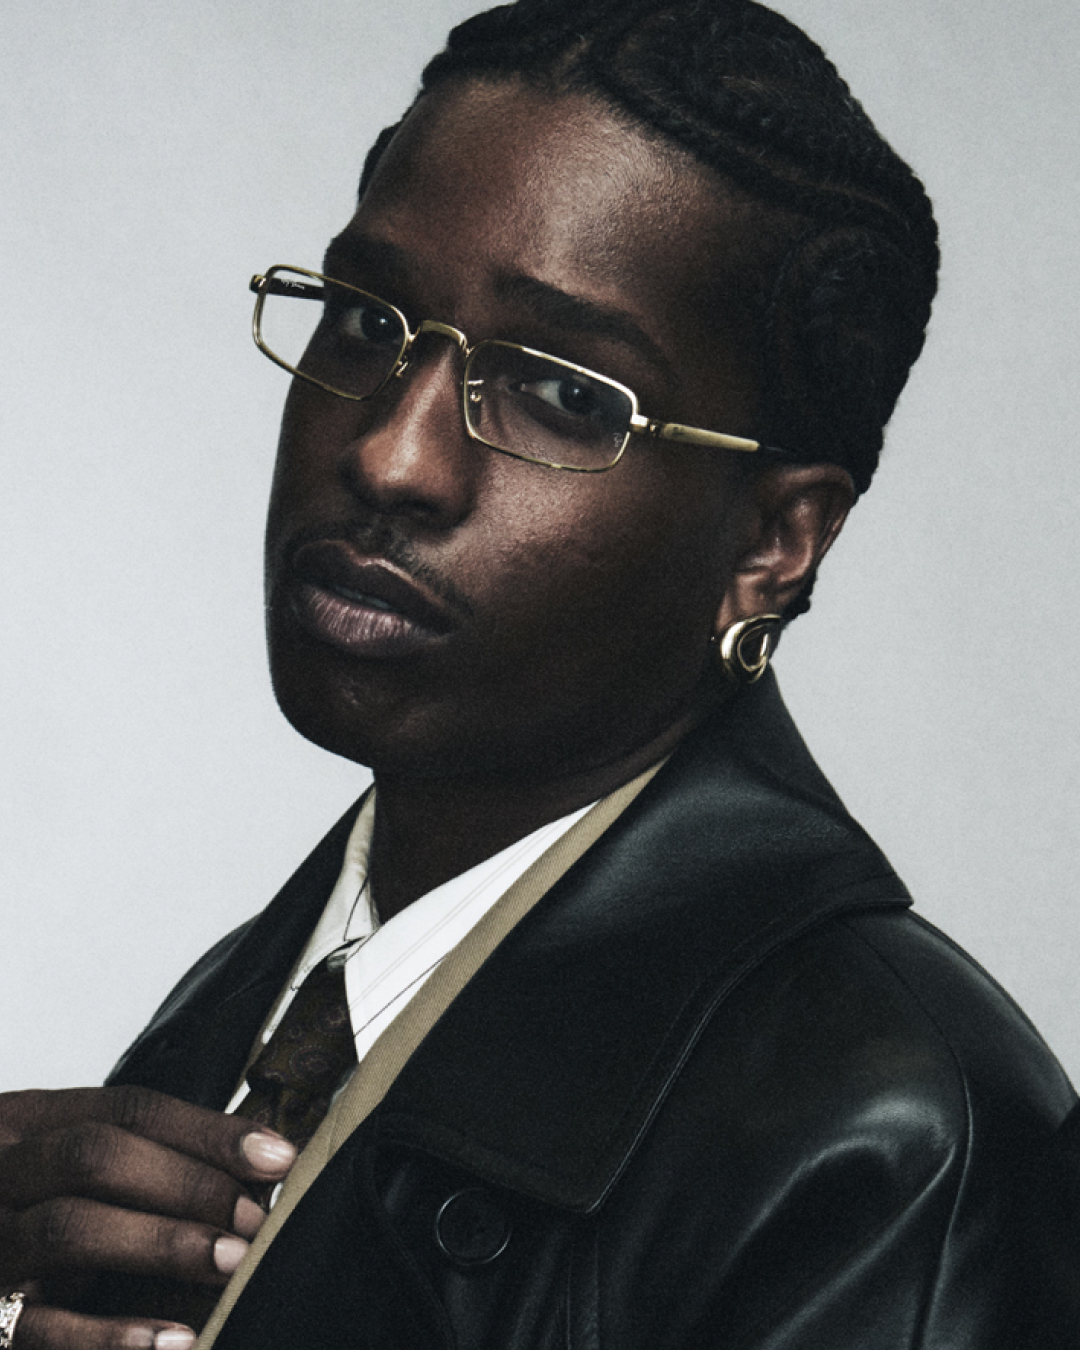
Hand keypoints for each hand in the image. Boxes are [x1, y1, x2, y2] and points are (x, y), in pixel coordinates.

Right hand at [0, 1086, 295, 1349]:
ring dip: (162, 1244)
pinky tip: (175, 1341)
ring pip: (70, 1228)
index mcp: (29, 1123)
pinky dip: (110, 1336)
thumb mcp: (63, 1166)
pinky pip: (39, 1327)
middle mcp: (1, 1174)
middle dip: (188, 1184)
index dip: (208, 1132)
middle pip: (97, 1157)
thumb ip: (140, 1158)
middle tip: (255, 1217)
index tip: (278, 1157)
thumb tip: (259, 1163)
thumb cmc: (26, 1211)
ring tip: (232, 1262)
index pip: (129, 1109)